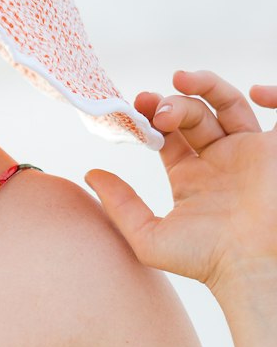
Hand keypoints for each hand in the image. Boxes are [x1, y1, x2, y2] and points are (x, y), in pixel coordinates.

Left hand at [82, 69, 276, 299]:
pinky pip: (276, 110)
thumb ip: (120, 206)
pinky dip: (270, 93)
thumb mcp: (149, 236)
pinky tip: (250, 91)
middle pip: (193, 115)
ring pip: (226, 104)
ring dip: (205, 86)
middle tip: (155, 105)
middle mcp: (217, 160)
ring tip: (180, 80)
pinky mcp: (273, 148)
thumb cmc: (203, 260)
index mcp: (189, 176)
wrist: (249, 267)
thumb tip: (90, 175)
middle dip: (171, 103)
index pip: (168, 135)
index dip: (151, 117)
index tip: (134, 106)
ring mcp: (246, 151)